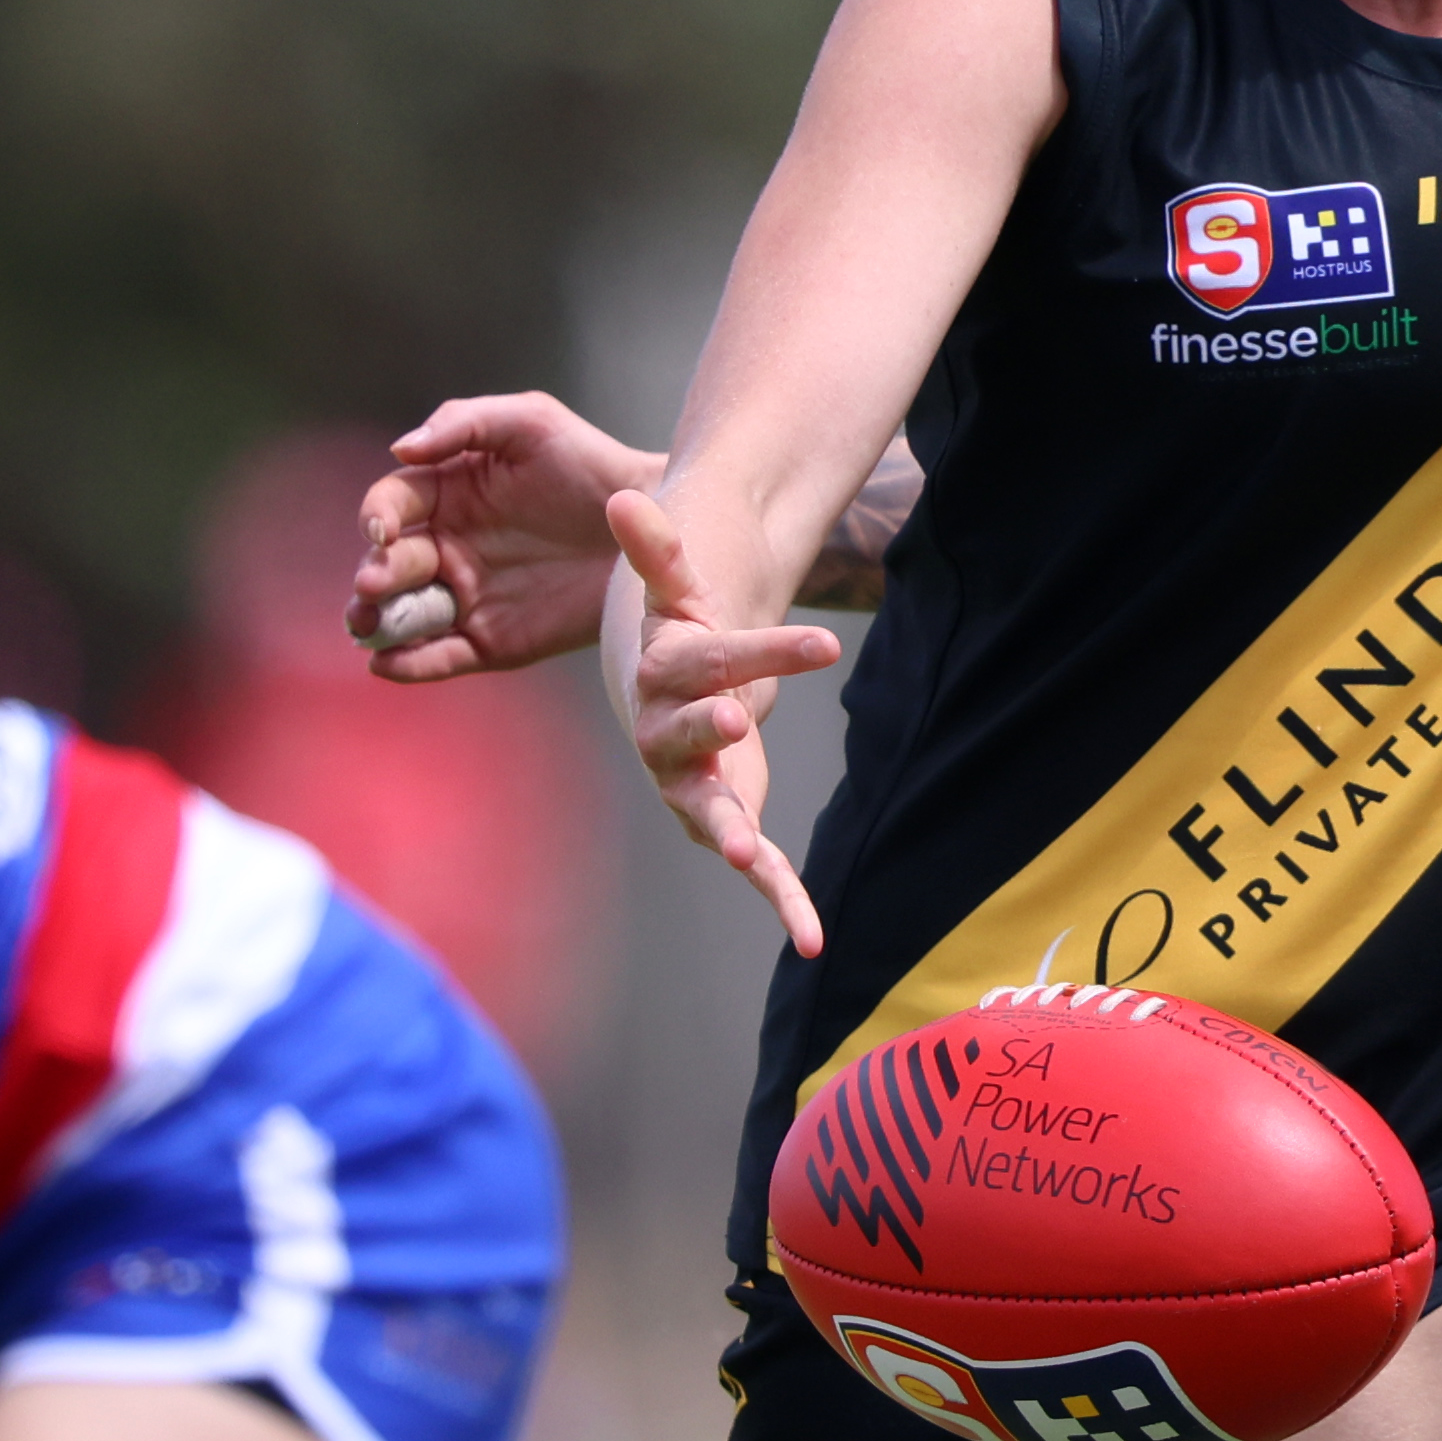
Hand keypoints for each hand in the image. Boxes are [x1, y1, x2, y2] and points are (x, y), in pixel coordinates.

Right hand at [353, 392, 654, 679]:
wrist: (649, 527)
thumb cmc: (589, 463)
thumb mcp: (528, 422)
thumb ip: (461, 423)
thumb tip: (400, 450)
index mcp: (445, 493)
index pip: (392, 505)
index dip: (378, 516)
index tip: (381, 530)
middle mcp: (446, 546)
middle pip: (391, 564)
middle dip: (375, 575)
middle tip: (372, 585)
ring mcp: (465, 596)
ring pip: (404, 614)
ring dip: (377, 623)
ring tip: (367, 628)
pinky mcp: (489, 640)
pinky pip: (442, 655)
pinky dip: (411, 664)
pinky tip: (387, 665)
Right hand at [607, 480, 842, 955]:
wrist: (667, 695)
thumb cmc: (677, 637)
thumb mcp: (676, 589)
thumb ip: (660, 549)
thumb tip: (627, 498)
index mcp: (660, 678)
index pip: (702, 662)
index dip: (747, 658)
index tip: (794, 657)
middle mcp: (666, 740)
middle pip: (687, 739)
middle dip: (709, 736)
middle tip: (737, 724)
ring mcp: (692, 789)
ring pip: (709, 813)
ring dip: (731, 833)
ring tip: (751, 860)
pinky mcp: (726, 822)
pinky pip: (758, 868)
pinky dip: (785, 902)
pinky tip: (815, 942)